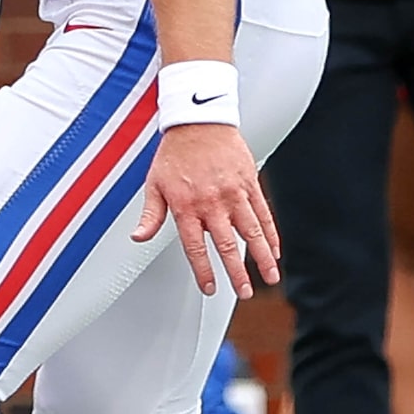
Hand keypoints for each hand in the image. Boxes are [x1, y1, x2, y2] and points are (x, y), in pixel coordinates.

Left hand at [132, 123, 280, 298]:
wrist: (198, 120)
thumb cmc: (175, 152)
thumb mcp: (153, 184)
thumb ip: (150, 215)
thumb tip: (138, 237)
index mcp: (186, 207)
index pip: (196, 247)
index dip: (204, 271)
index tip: (210, 288)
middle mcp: (212, 203)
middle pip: (227, 246)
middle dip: (236, 273)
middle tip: (243, 292)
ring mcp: (234, 194)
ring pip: (252, 233)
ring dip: (262, 258)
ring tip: (269, 278)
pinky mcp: (249, 183)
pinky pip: (263, 213)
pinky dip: (271, 234)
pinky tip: (275, 249)